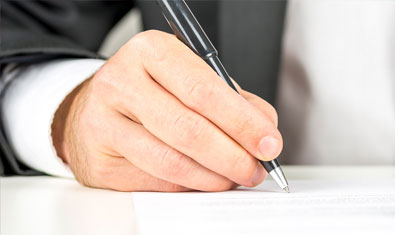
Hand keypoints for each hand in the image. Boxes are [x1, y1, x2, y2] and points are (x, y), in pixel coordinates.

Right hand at [51, 30, 281, 191]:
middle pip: (189, 130)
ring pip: (172, 162)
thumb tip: (266, 133)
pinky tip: (205, 179)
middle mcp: (120, 83)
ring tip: (235, 176)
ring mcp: (103, 124)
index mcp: (150, 51)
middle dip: (233, 156)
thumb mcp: (194, 78)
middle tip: (256, 168)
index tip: (270, 143)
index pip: (205, 91)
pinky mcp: (100, 162)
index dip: (243, 123)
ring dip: (214, 177)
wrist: (96, 107)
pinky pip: (157, 182)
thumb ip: (234, 101)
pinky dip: (191, 185)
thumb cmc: (154, 90)